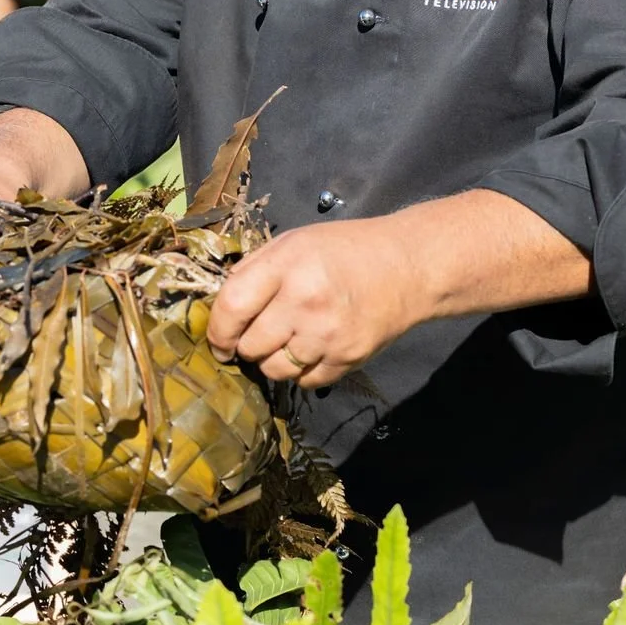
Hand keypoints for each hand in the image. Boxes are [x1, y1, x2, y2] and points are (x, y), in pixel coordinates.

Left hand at [206, 216, 425, 388]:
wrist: (407, 267)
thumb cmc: (345, 250)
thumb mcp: (294, 242)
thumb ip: (254, 269)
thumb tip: (220, 307)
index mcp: (287, 266)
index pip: (232, 308)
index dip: (217, 331)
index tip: (219, 340)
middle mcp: (305, 302)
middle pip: (250, 347)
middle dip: (247, 344)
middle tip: (262, 331)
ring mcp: (328, 335)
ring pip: (274, 371)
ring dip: (273, 360)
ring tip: (290, 339)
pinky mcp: (347, 360)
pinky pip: (304, 382)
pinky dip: (302, 371)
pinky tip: (314, 347)